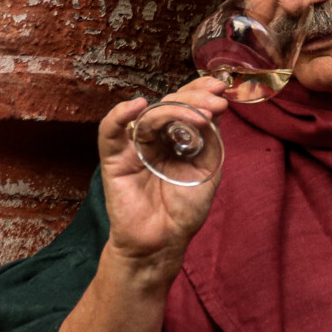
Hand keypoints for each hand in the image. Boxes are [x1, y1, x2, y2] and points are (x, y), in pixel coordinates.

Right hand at [95, 76, 229, 275]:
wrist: (163, 241)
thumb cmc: (184, 209)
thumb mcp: (208, 169)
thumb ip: (209, 139)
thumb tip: (213, 108)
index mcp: (175, 137)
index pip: (184, 104)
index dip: (200, 92)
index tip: (221, 90)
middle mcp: (154, 136)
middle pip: (167, 103)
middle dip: (194, 98)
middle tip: (215, 103)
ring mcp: (133, 145)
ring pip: (147, 113)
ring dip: (173, 107)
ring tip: (199, 114)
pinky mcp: (114, 158)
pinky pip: (110, 130)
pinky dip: (120, 114)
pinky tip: (138, 105)